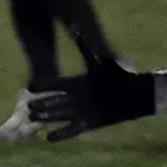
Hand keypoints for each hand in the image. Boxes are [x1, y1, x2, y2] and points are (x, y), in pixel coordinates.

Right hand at [26, 31, 154, 141]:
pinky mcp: (89, 123)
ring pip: (59, 114)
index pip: (55, 84)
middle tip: (28, 107)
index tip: (30, 86)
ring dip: (47, 117)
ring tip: (33, 119)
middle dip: (41, 104)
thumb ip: (86, 49)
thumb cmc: (120, 77)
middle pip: (54, 101)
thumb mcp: (101, 63)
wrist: (138, 96)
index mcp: (78, 83)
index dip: (43, 86)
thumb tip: (75, 28)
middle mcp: (77, 97)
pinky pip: (71, 130)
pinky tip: (48, 138)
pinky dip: (61, 134)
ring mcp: (82, 110)